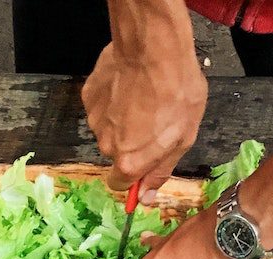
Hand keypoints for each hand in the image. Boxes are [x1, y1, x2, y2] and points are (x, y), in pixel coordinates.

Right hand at [81, 37, 205, 200]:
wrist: (154, 47)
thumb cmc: (176, 91)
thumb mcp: (183, 138)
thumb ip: (161, 170)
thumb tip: (146, 197)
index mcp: (129, 161)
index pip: (120, 184)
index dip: (134, 175)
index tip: (145, 161)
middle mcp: (106, 145)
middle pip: (116, 154)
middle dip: (132, 143)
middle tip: (153, 120)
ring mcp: (94, 120)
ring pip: (108, 129)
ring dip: (123, 120)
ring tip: (143, 98)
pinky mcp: (88, 96)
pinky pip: (101, 107)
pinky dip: (113, 100)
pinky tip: (130, 85)